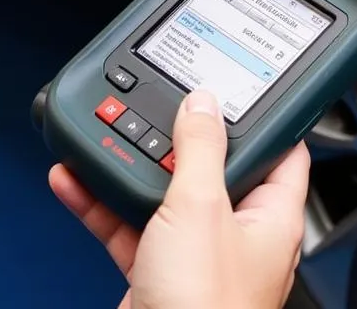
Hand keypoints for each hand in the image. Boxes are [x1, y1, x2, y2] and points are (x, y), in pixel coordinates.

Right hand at [50, 90, 309, 308]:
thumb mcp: (200, 209)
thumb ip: (200, 149)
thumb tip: (203, 103)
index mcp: (271, 215)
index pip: (280, 149)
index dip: (262, 114)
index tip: (238, 84)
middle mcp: (237, 232)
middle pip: (209, 165)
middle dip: (175, 135)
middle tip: (152, 103)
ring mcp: (195, 253)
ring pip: (162, 192)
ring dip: (130, 164)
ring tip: (103, 131)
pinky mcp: (157, 272)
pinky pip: (128, 223)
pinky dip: (102, 200)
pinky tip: (76, 177)